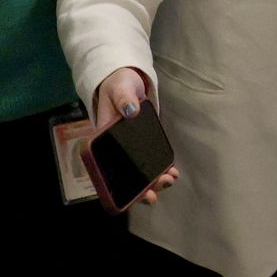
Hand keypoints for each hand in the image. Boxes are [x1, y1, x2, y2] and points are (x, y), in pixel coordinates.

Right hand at [92, 68, 179, 203]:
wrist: (128, 81)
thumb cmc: (118, 86)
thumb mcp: (120, 89)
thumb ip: (124, 99)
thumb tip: (131, 110)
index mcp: (104, 141)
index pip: (108, 169)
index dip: (118, 186)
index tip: (132, 194)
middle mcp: (116, 149)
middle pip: (126, 175)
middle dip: (141, 188)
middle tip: (155, 194)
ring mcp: (130, 148)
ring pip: (139, 171)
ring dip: (153, 181)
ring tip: (169, 180)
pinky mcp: (143, 143)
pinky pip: (150, 160)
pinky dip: (160, 168)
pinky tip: (172, 171)